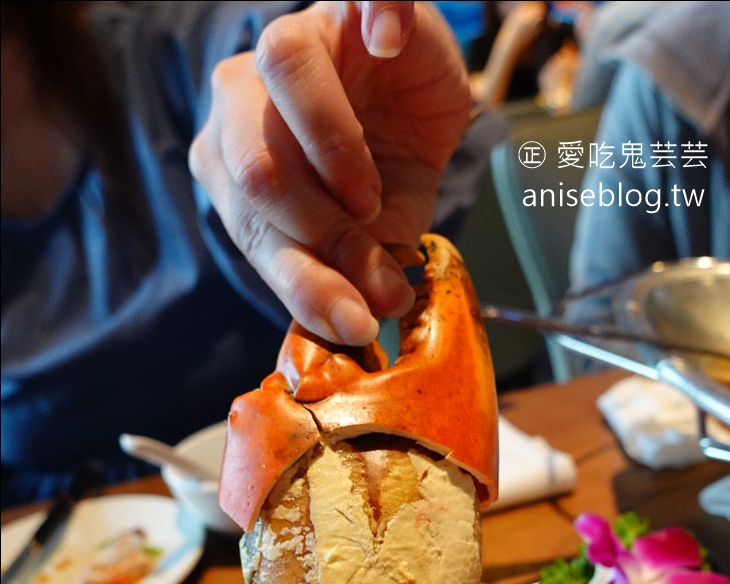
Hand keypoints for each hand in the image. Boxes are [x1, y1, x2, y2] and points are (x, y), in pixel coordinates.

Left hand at [189, 1, 471, 345]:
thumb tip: (353, 325)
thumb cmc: (382, 173)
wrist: (416, 107)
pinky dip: (375, 16)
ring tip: (374, 197)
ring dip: (332, 149)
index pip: (252, 226)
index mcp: (233, 160)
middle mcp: (244, 97)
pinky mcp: (352, 1)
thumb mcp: (366, 237)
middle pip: (256, 164)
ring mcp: (297, 38)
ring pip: (280, 72)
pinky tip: (387, 45)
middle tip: (378, 272)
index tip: (354, 323)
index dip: (305, 282)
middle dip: (321, 234)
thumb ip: (345, 272)